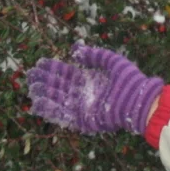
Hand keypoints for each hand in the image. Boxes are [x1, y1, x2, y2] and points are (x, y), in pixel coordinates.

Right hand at [27, 43, 163, 134]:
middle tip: (30, 75)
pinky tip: (38, 105)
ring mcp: (83, 107)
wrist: (139, 101)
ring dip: (44, 95)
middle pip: (60, 87)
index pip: (68, 74)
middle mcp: (84, 93)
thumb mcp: (111, 61)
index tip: (41, 62)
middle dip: (45, 81)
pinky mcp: (83, 120)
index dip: (54, 68)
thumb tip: (75, 50)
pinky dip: (51, 110)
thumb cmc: (129, 80)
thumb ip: (94, 55)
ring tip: (31, 89)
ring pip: (59, 101)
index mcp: (90, 79)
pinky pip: (64, 115)